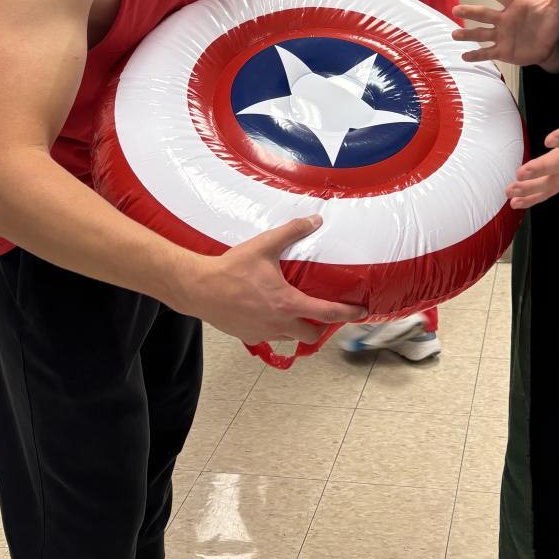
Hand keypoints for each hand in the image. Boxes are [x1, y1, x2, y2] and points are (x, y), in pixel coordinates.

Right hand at [177, 215, 366, 344]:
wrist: (198, 288)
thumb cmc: (231, 269)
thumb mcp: (264, 245)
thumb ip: (292, 231)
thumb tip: (315, 220)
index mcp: (288, 304)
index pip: (326, 313)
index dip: (346, 314)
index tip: (359, 313)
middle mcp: (278, 323)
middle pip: (311, 334)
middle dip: (321, 326)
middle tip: (325, 314)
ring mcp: (262, 333)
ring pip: (290, 338)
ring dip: (298, 328)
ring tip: (299, 312)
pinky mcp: (248, 336)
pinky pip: (269, 336)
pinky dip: (277, 328)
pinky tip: (271, 313)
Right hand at [451, 0, 558, 70]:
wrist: (551, 46)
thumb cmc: (551, 22)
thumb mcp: (556, 6)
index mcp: (514, 5)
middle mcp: (504, 19)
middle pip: (484, 14)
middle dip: (470, 12)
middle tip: (456, 9)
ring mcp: (501, 35)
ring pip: (481, 34)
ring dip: (468, 34)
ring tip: (454, 35)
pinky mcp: (503, 51)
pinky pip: (487, 53)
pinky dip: (476, 55)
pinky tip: (464, 56)